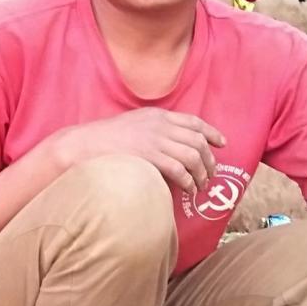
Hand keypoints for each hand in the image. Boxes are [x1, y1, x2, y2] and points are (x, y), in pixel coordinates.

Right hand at [52, 108, 225, 192]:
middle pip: (198, 141)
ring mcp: (156, 140)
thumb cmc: (105, 139)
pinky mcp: (150, 157)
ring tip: (201, 186)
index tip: (222, 143)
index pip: (193, 121)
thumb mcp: (133, 124)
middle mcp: (161, 125)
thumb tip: (171, 144)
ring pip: (193, 157)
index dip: (211, 132)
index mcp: (158, 115)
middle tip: (211, 175)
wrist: (85, 145)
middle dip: (209, 160)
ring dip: (201, 174)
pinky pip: (180, 170)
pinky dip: (188, 182)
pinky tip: (188, 190)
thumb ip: (154, 129)